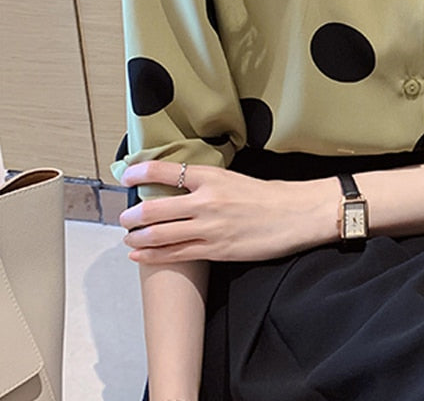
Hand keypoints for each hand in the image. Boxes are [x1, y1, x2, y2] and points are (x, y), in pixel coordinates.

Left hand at [118, 161, 339, 263]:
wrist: (296, 214)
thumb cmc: (270, 196)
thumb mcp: (235, 179)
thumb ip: (207, 183)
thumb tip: (180, 187)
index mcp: (212, 176)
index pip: (165, 170)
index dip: (140, 173)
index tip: (126, 176)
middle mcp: (206, 200)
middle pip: (154, 209)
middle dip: (132, 216)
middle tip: (125, 218)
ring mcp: (209, 227)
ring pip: (159, 235)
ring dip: (137, 237)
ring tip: (129, 237)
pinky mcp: (215, 250)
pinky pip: (175, 254)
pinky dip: (151, 255)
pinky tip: (139, 255)